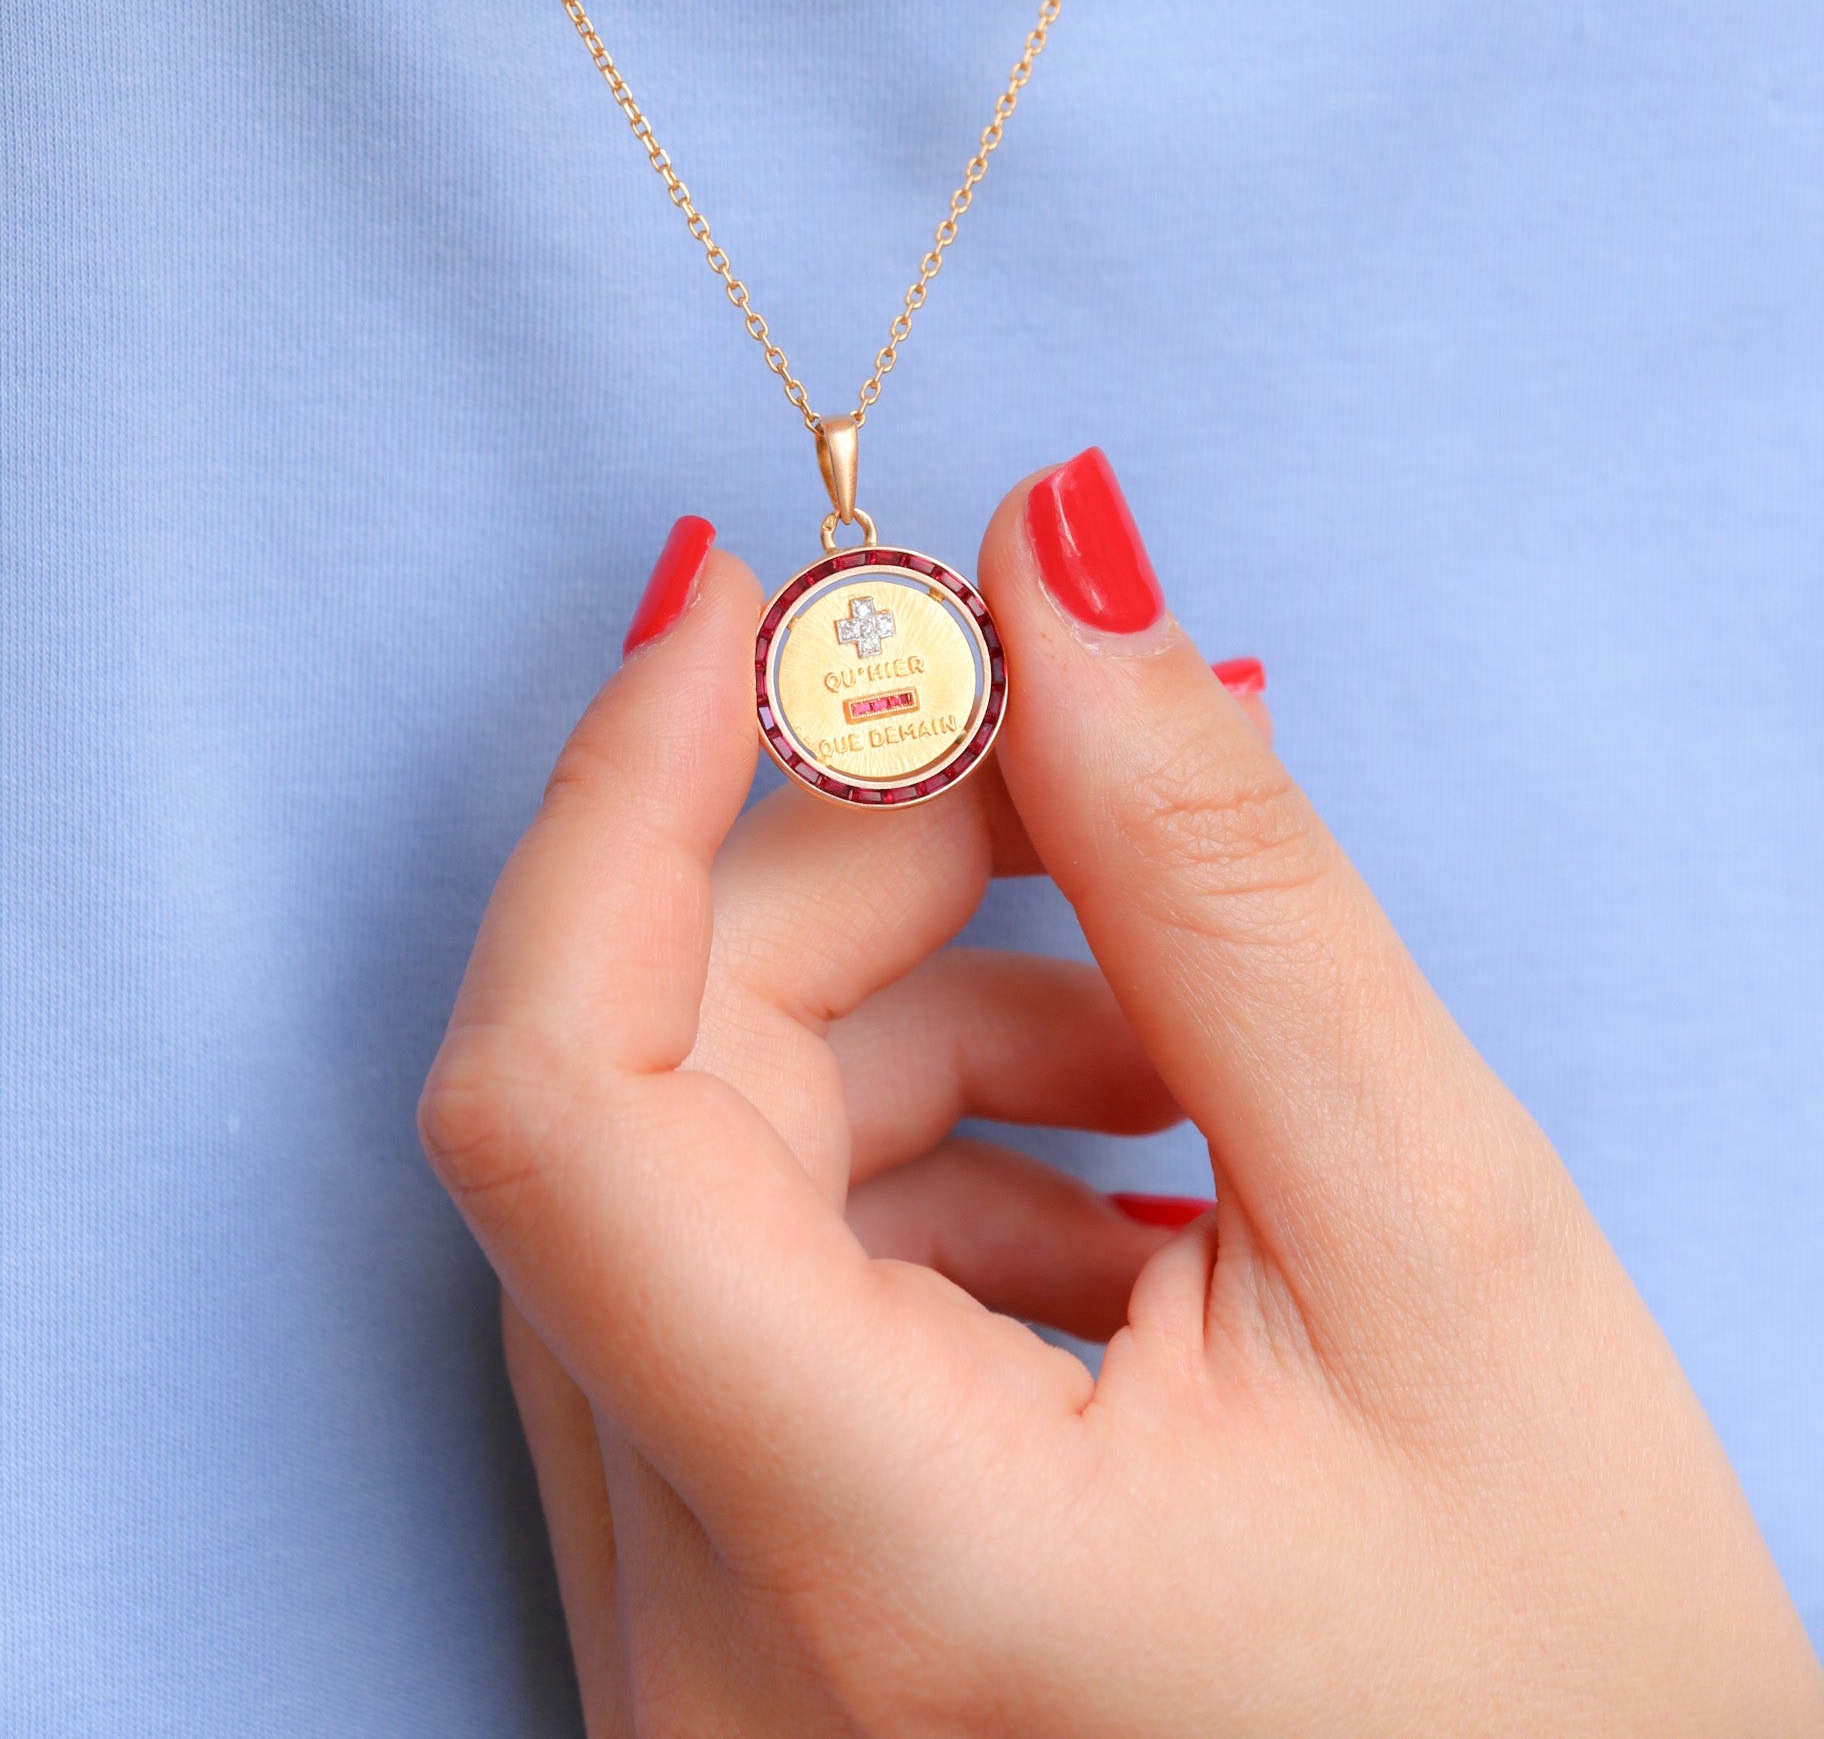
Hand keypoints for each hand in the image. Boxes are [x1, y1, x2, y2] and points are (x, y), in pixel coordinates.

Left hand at [421, 452, 1823, 1734]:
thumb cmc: (1564, 1684)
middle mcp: (698, 1657)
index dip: (617, 800)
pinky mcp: (737, 1643)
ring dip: (902, 1036)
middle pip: (639, 1110)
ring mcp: (693, 1670)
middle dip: (847, 889)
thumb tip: (1054, 565)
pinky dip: (902, 1177)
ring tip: (1169, 1049)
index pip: (556, 1107)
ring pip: (684, 1196)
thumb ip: (1216, 877)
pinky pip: (732, 1311)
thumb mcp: (1435, 1242)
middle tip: (1070, 784)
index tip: (748, 606)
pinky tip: (1113, 1186)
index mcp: (866, 1565)